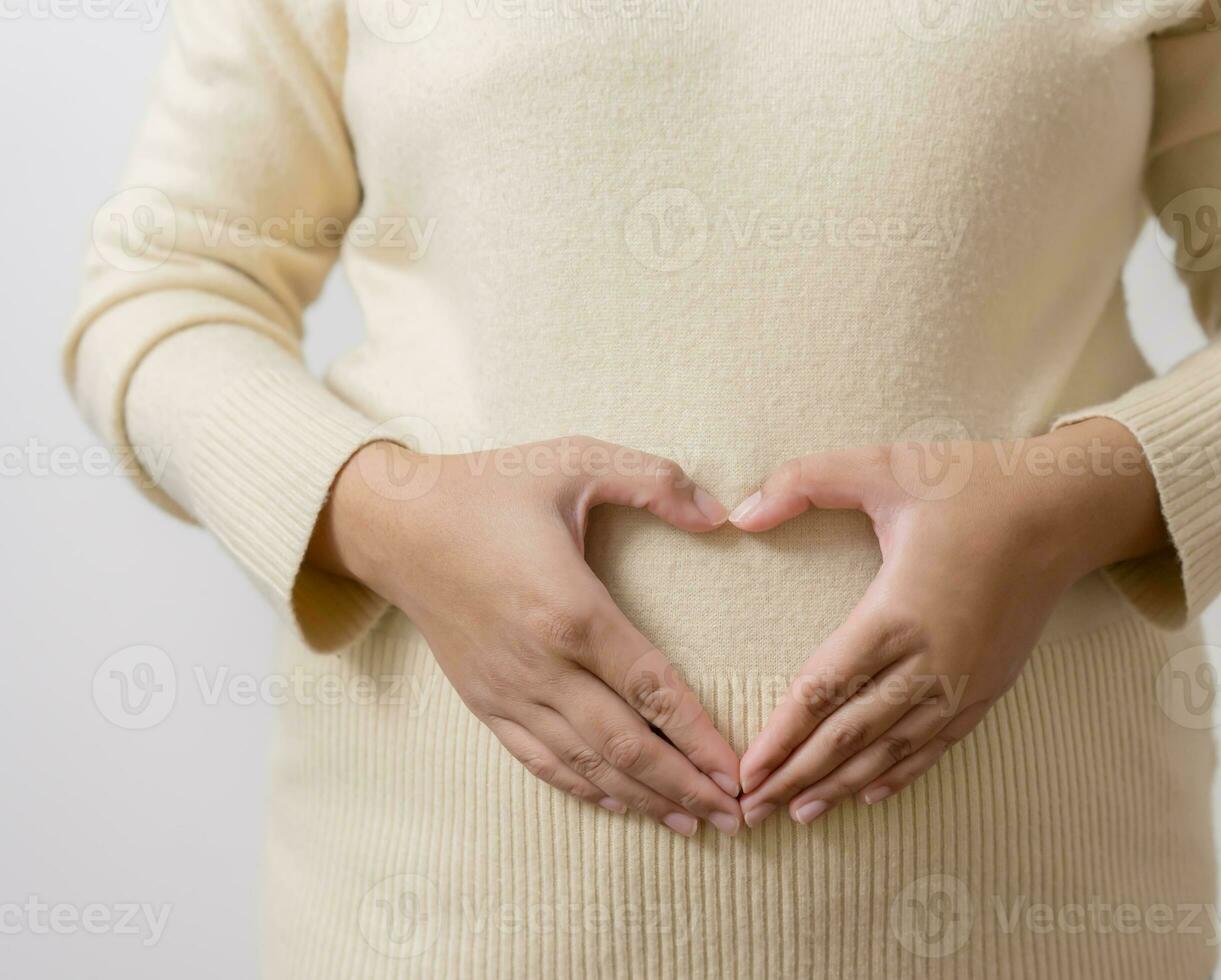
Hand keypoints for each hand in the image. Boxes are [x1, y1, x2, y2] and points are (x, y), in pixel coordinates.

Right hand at [308, 436, 744, 836]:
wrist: (394, 526)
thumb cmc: (488, 490)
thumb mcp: (575, 459)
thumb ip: (654, 480)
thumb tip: (721, 514)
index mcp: (570, 609)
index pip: (651, 688)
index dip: (699, 736)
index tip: (739, 770)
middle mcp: (541, 663)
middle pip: (626, 745)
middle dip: (686, 785)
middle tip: (737, 815)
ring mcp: (509, 690)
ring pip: (587, 765)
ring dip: (645, 799)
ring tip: (696, 823)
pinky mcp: (485, 703)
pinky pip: (542, 761)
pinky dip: (588, 790)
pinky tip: (625, 805)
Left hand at [732, 419, 1165, 825]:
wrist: (1062, 510)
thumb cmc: (968, 484)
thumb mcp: (882, 466)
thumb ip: (805, 482)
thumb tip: (740, 513)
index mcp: (896, 613)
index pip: (822, 690)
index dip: (781, 737)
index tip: (745, 771)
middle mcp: (930, 660)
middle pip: (849, 736)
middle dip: (796, 777)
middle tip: (752, 810)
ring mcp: (962, 680)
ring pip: (890, 751)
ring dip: (841, 787)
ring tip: (800, 813)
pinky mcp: (989, 687)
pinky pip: (936, 745)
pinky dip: (900, 773)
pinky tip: (870, 793)